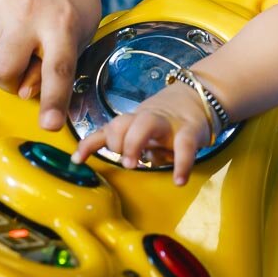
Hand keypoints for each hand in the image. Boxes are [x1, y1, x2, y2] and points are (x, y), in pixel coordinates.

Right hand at [0, 0, 100, 130]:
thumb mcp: (81, 30)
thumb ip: (59, 63)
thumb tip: (24, 92)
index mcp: (62, 21)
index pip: (57, 68)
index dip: (52, 101)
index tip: (48, 124)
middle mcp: (28, 12)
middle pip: (5, 71)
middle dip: (12, 81)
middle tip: (27, 67)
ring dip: (4, 61)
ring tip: (22, 37)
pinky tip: (8, 30)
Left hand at [72, 83, 211, 184]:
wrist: (200, 97)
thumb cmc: (167, 121)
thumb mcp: (144, 131)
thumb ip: (127, 144)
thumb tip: (108, 164)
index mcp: (135, 122)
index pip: (108, 129)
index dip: (90, 143)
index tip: (77, 160)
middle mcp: (147, 119)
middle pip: (123, 122)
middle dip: (116, 141)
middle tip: (122, 161)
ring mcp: (168, 123)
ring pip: (146, 124)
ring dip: (134, 143)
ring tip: (133, 164)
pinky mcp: (191, 129)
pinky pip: (185, 145)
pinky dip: (182, 163)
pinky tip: (179, 179)